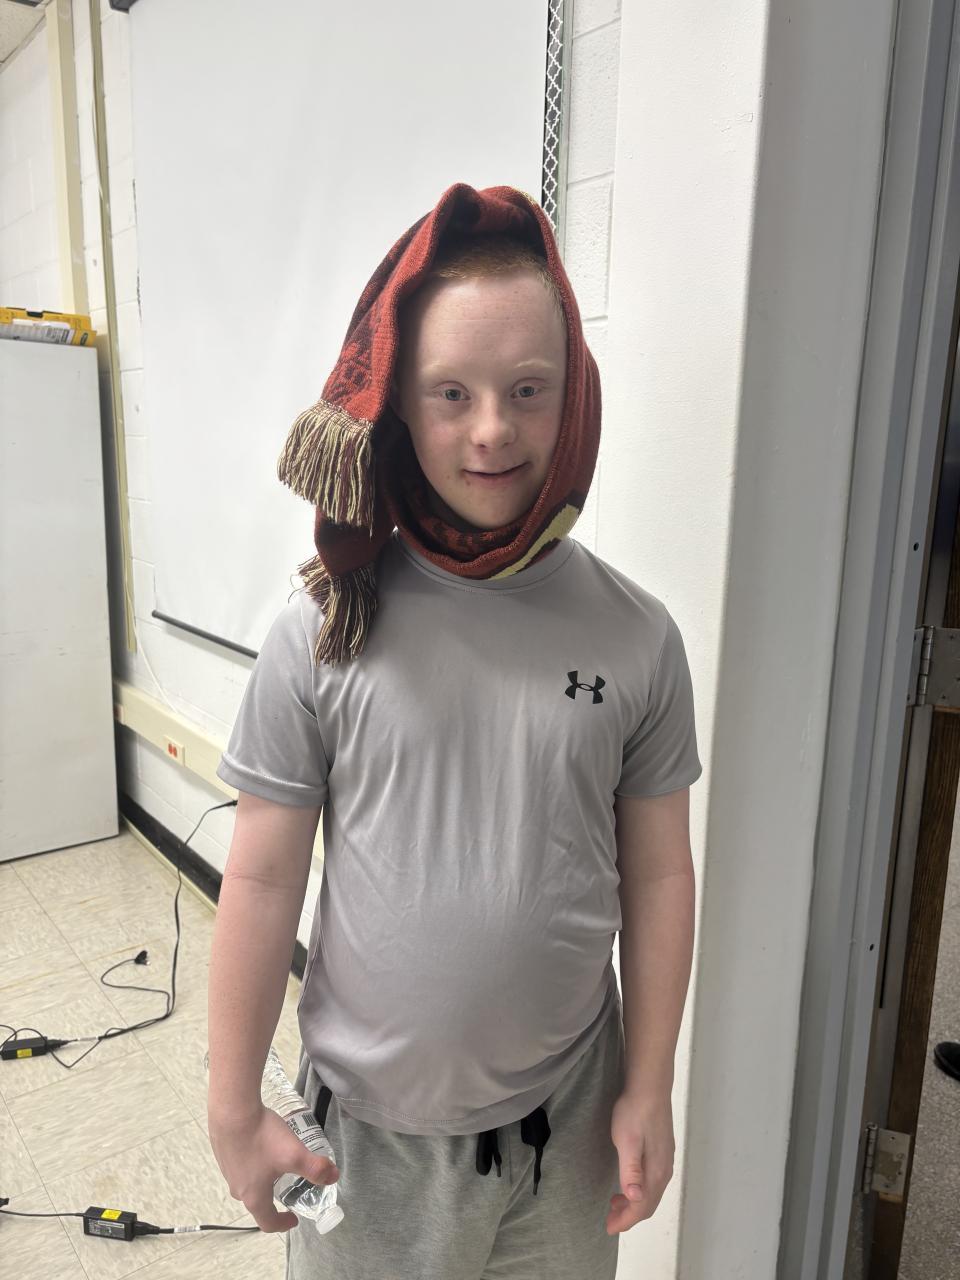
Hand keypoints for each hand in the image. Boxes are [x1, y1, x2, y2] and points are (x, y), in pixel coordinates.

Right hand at [207, 1099, 339, 1232]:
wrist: (231, 1109)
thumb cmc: (262, 1137)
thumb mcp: (294, 1154)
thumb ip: (316, 1168)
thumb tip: (333, 1177)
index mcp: (254, 1196)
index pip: (268, 1222)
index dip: (282, 1224)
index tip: (294, 1218)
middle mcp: (237, 1188)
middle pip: (257, 1202)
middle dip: (274, 1198)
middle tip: (289, 1186)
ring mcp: (227, 1170)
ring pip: (248, 1183)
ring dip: (263, 1180)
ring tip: (277, 1163)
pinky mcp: (223, 1153)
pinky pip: (240, 1166)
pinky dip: (252, 1163)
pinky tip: (261, 1145)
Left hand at [605, 1087, 674, 1233]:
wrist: (649, 1086)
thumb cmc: (634, 1112)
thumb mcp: (627, 1141)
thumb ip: (631, 1171)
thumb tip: (635, 1198)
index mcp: (656, 1171)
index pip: (642, 1206)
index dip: (625, 1220)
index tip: (609, 1227)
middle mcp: (664, 1170)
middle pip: (649, 1204)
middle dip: (630, 1216)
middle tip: (610, 1218)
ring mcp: (665, 1160)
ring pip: (652, 1193)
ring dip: (634, 1203)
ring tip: (615, 1203)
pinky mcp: (662, 1151)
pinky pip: (653, 1182)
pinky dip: (640, 1191)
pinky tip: (628, 1183)